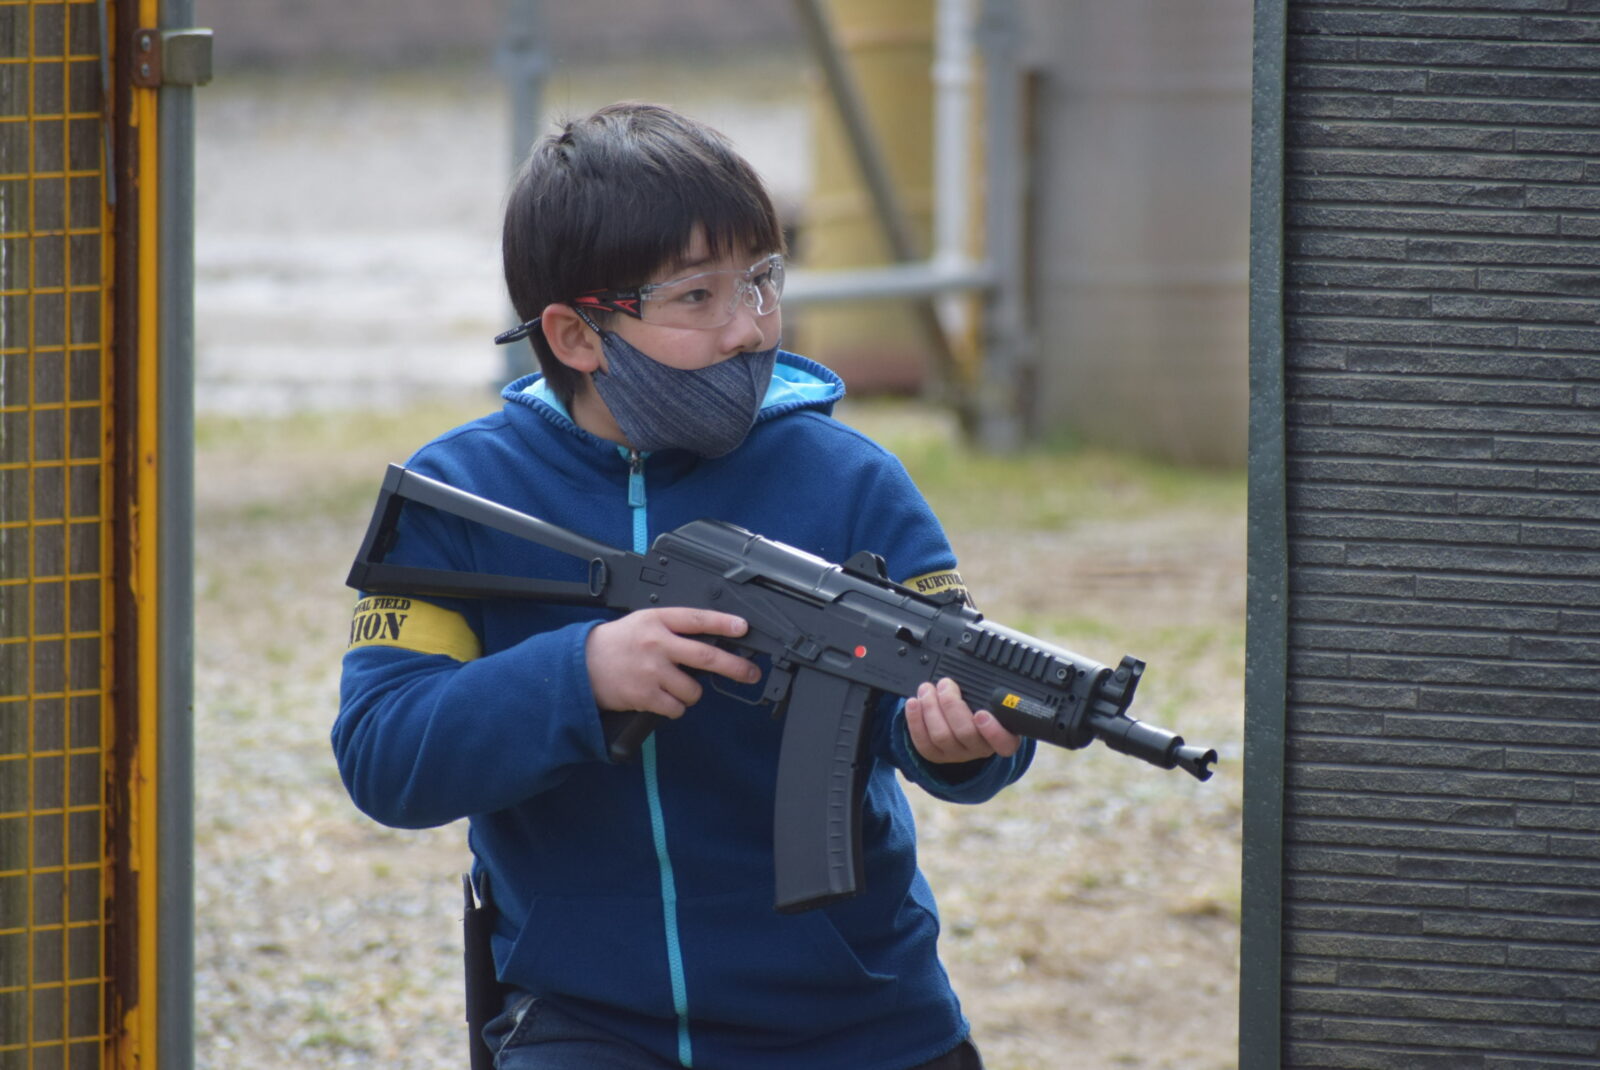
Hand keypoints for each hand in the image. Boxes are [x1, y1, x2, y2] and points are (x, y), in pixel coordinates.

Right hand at [585, 607, 761, 717]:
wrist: (580, 666)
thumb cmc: (616, 644)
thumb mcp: (643, 623)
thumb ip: (673, 629)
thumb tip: (711, 641)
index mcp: (656, 621)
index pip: (696, 619)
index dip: (723, 623)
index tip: (743, 627)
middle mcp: (656, 644)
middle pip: (706, 656)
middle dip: (735, 666)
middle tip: (750, 673)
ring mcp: (651, 671)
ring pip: (694, 689)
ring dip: (691, 693)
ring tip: (673, 686)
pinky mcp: (644, 696)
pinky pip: (677, 708)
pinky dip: (675, 708)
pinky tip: (662, 699)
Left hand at [905, 678, 1021, 763]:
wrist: (962, 724)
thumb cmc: (979, 706)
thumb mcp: (990, 699)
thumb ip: (986, 691)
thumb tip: (970, 671)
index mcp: (1002, 736)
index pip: (1004, 743)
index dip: (992, 731)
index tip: (981, 713)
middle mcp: (980, 748)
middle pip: (966, 733)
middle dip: (951, 705)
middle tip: (945, 684)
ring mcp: (956, 754)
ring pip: (941, 736)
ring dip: (930, 708)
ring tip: (927, 689)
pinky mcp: (935, 755)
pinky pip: (922, 741)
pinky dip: (915, 719)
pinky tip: (914, 703)